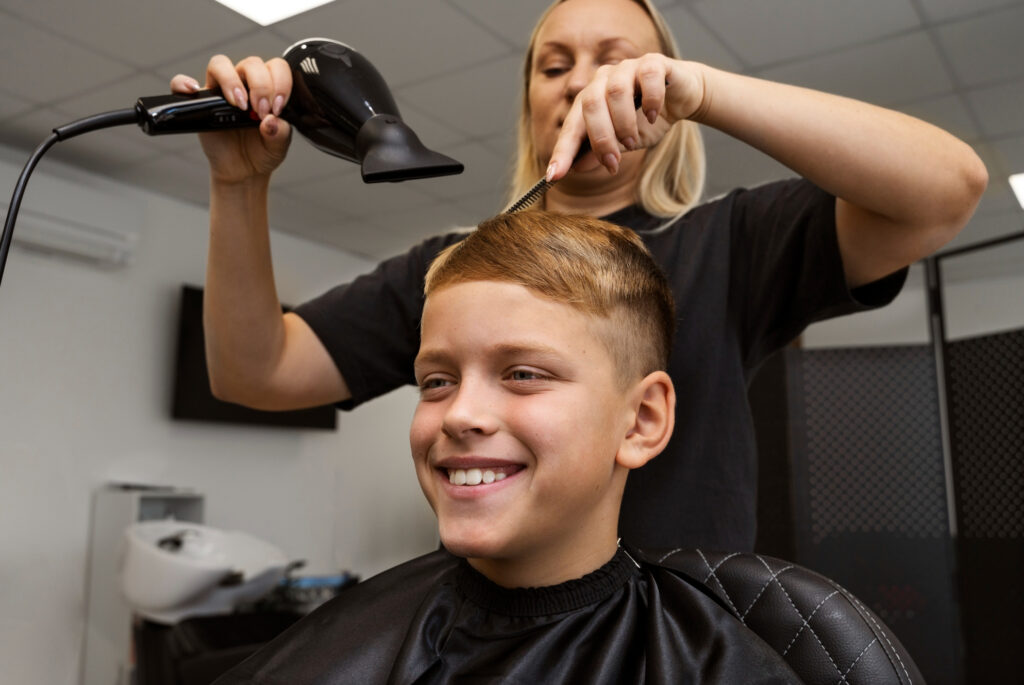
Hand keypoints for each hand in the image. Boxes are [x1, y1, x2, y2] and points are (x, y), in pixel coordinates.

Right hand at [169, 55, 292, 183]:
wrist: (244, 169)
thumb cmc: (262, 151)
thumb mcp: (279, 146)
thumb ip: (280, 133)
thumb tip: (271, 121)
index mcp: (268, 88)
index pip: (275, 67)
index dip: (280, 83)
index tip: (278, 107)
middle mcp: (244, 83)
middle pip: (251, 64)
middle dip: (260, 86)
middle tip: (261, 111)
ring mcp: (221, 90)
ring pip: (220, 64)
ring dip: (231, 81)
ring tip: (239, 106)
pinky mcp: (200, 102)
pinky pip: (182, 83)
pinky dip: (183, 82)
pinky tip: (193, 90)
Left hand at [546, 55, 705, 180]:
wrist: (682, 97)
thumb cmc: (648, 119)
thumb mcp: (623, 142)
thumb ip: (600, 151)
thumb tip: (576, 168)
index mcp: (590, 100)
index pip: (571, 126)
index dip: (562, 151)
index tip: (554, 176)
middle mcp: (604, 80)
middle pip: (591, 104)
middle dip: (600, 138)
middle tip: (612, 163)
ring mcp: (627, 68)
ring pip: (617, 92)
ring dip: (624, 123)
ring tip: (633, 142)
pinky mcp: (653, 62)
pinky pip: (648, 77)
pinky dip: (651, 100)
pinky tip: (654, 116)